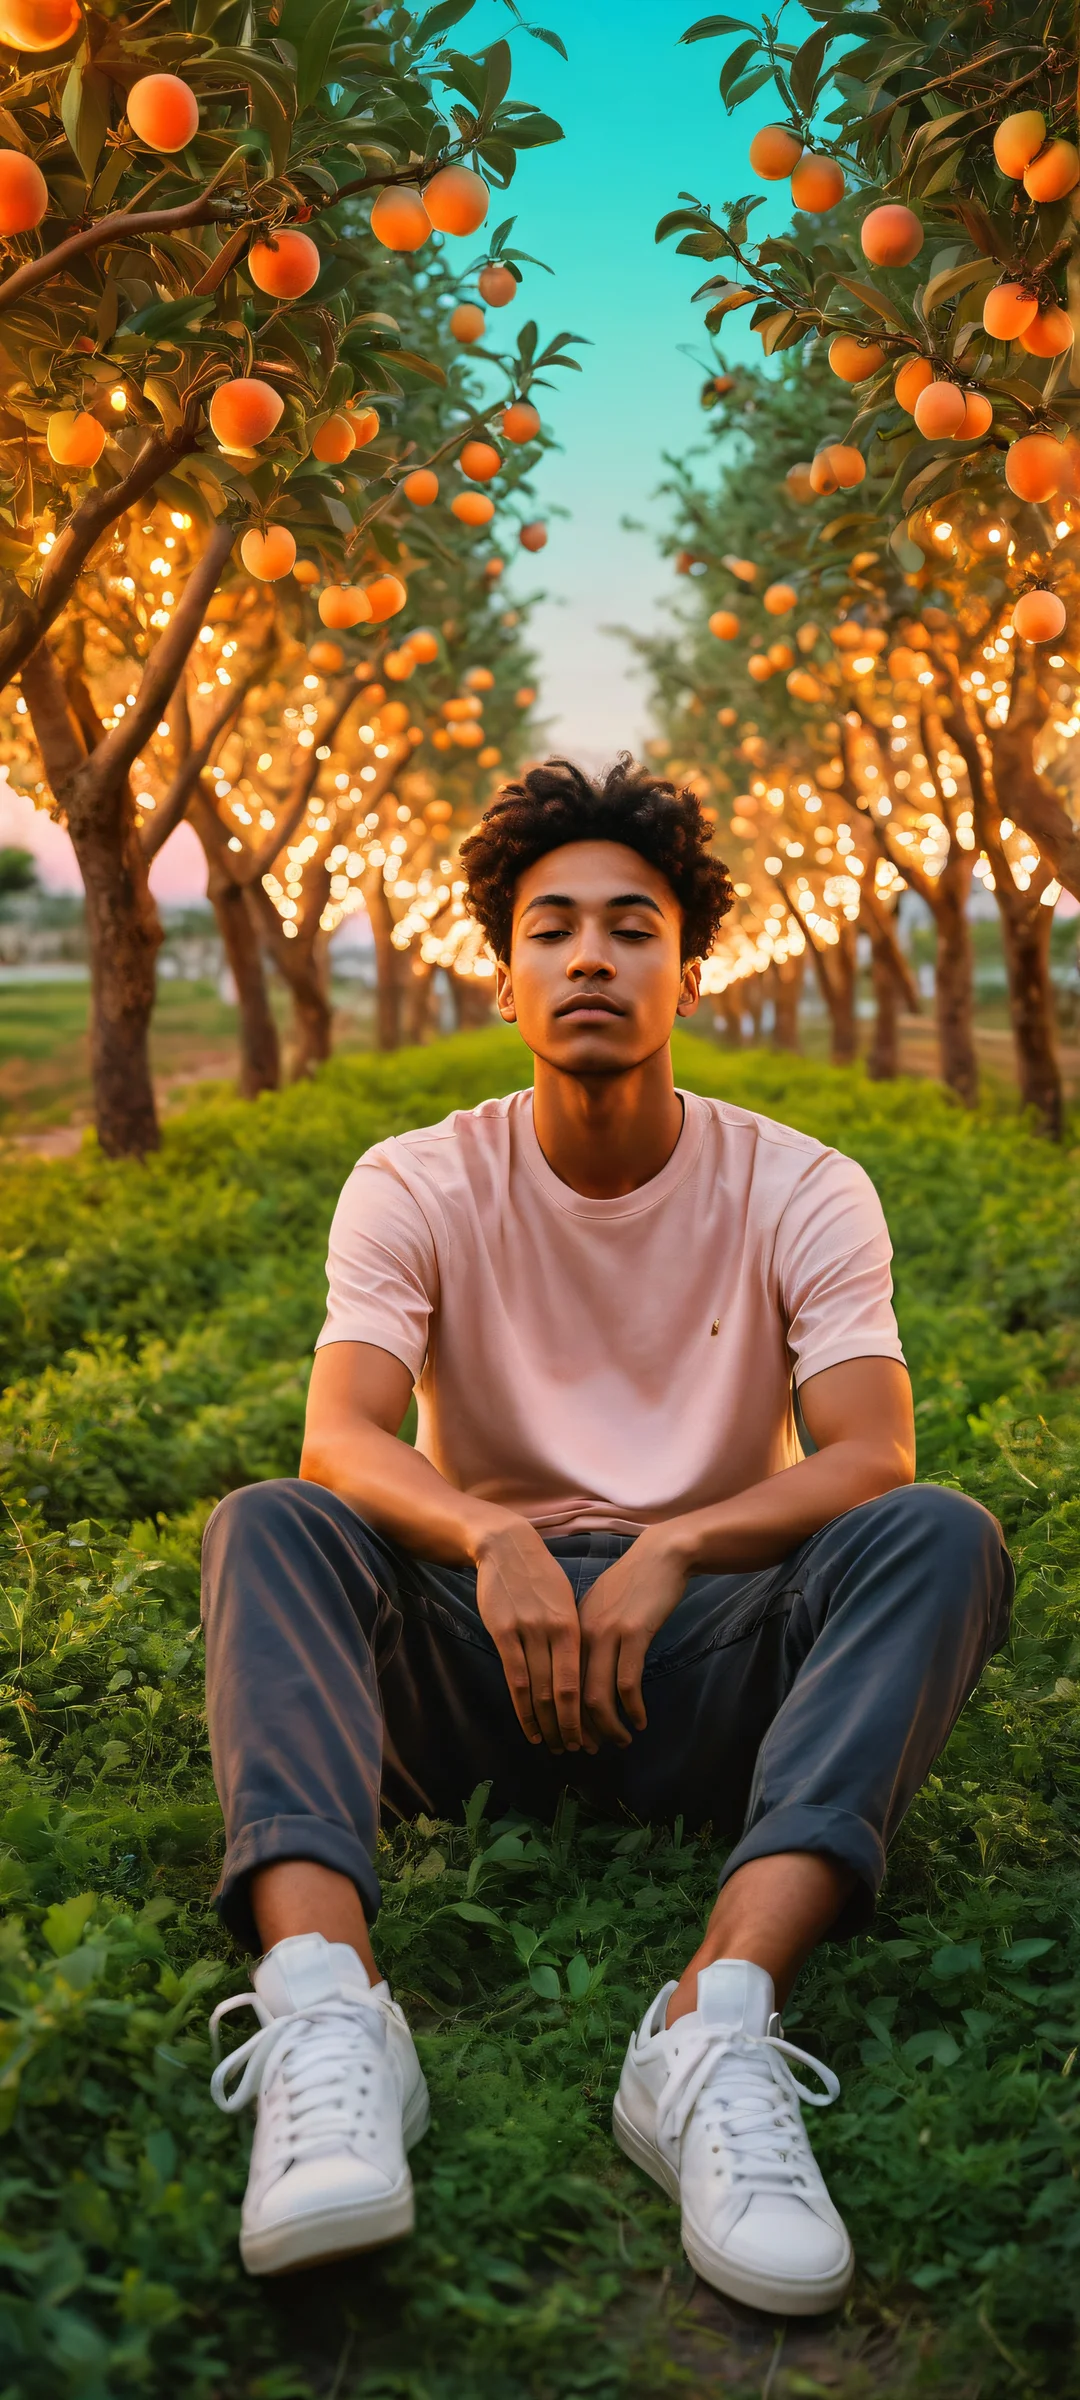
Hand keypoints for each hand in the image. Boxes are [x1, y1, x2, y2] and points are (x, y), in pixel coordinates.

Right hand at [474, 1519, 589, 1754]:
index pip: (583, 1681)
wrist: (508, 1546)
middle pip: (563, 1693)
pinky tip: (530, 1728)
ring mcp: (527, 1632)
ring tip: (553, 1746)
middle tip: (576, 1751)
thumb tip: (585, 1672)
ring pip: (538, 1692)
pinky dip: (523, 1709)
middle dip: (570, 1727)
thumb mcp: (566, 1603)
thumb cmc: (541, 1577)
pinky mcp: (502, 1632)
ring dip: (547, 1725)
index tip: (593, 1736)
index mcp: (574, 1626)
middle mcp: (553, 1632)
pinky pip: (514, 1679)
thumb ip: (574, 1636)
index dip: (588, 1714)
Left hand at [577, 1528, 689, 1746]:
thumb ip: (586, 1638)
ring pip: (598, 1696)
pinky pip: (628, 1682)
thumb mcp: (598, 1609)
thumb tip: (580, 1674)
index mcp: (570, 1630)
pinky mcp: (634, 1634)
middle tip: (590, 1750)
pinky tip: (639, 1720)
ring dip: (608, 1726)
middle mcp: (582, 1634)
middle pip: (571, 1696)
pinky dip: (632, 1709)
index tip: (569, 1737)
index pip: (557, 1683)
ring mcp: (608, 1634)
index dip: (561, 1716)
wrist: (660, 1555)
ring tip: (620, 1741)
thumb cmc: (631, 1583)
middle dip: (579, 1729)